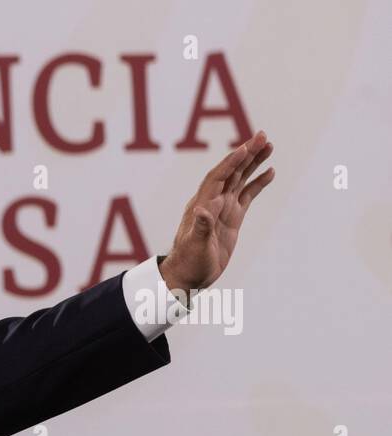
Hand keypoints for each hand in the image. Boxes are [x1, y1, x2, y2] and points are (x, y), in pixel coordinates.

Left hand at [160, 130, 274, 295]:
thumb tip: (202, 210)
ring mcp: (223, 209)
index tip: (245, 147)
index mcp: (202, 205)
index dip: (230, 162)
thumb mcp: (196, 246)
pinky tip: (270, 171)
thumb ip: (201, 228)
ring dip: (253, 162)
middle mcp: (212, 202)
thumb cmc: (189, 262)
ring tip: (269, 146)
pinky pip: (247, 195)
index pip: (217, 177)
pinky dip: (258, 183)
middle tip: (263, 135)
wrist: (189, 276)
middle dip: (246, 153)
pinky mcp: (232, 218)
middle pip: (231, 172)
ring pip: (240, 179)